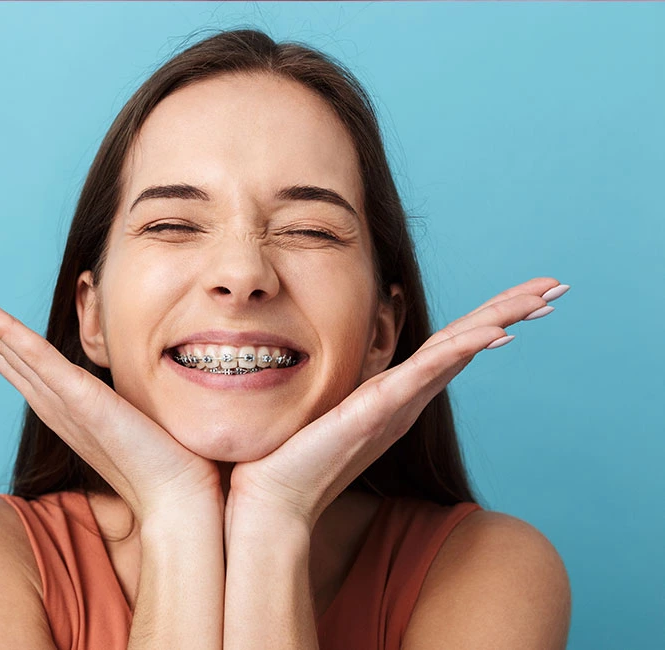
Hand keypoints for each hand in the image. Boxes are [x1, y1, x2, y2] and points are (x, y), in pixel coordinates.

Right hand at [0, 253, 221, 522]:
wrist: (176, 498)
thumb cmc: (156, 455)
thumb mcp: (121, 407)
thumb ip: (102, 389)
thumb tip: (108, 373)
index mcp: (52, 393)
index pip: (0, 341)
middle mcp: (44, 393)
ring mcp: (57, 396)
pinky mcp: (81, 399)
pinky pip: (34, 358)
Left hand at [227, 278, 567, 530]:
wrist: (278, 493)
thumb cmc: (302, 449)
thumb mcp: (335, 397)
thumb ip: (356, 369)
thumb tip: (360, 338)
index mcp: (400, 390)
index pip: (453, 343)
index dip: (491, 315)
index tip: (530, 293)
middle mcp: (409, 396)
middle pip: (468, 342)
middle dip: (513, 311)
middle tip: (557, 287)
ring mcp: (398, 403)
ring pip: (457, 352)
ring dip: (501, 322)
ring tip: (542, 300)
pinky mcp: (377, 409)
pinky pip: (425, 373)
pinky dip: (461, 350)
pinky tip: (494, 333)